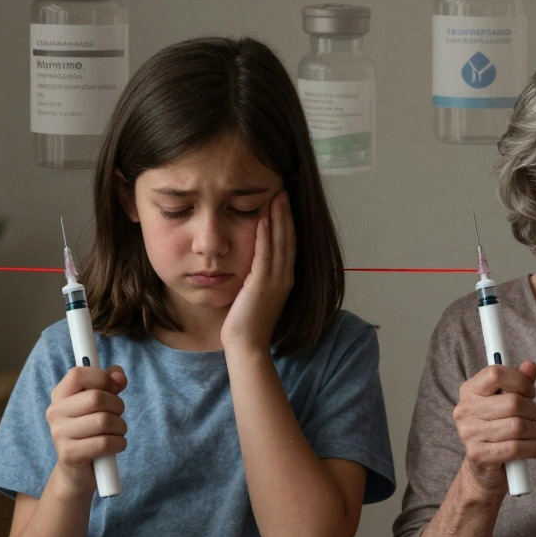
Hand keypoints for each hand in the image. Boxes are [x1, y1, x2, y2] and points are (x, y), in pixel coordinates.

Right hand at [46, 365, 127, 495]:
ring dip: (120, 427)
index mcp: (60, 395)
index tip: (114, 388)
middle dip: (117, 406)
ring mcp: (59, 434)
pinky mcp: (69, 455)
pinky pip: (105, 443)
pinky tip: (113, 446)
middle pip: (97, 398)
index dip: (102, 378)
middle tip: (116, 416)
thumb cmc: (92, 429)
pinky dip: (119, 444)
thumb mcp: (100, 403)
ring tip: (115, 432)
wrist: (78, 470)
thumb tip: (118, 375)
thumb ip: (110, 383)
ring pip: (104, 421)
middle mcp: (55, 413)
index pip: (78, 374)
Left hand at [222, 191, 294, 353]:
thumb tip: (251, 259)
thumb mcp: (255, 294)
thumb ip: (257, 275)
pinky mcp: (262, 285)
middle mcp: (285, 277)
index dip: (287, 222)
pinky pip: (265, 255)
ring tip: (276, 197)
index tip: (283, 203)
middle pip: (289, 238)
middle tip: (283, 191)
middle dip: (286, 214)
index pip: (289, 244)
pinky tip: (262, 220)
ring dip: (278, 219)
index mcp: (285, 278)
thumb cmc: (247, 322)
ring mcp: (276, 281)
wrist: (247, 344)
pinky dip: (265, 236)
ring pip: (280, 243)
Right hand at [453, 361, 535, 497]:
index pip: (496, 373)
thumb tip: (531, 366)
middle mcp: (465, 410)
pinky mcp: (478, 455)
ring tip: (530, 434)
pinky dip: (532, 448)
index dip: (520, 381)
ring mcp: (469, 434)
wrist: (483, 469)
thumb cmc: (497, 429)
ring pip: (518, 426)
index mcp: (469, 390)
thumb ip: (519, 382)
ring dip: (534, 431)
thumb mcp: (506, 402)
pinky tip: (530, 448)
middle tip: (532, 417)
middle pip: (513, 402)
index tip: (529, 392)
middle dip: (532, 410)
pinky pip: (516, 448)